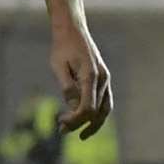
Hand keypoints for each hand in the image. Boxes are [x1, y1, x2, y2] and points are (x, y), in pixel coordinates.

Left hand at [50, 22, 113, 138]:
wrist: (72, 30)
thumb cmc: (62, 47)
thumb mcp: (58, 66)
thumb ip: (67, 87)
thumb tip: (72, 108)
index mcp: (90, 76)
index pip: (87, 108)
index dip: (75, 120)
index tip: (60, 123)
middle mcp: (102, 79)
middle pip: (98, 111)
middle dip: (81, 124)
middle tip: (62, 131)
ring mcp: (105, 79)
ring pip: (105, 108)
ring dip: (93, 123)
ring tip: (81, 133)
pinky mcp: (103, 78)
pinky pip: (104, 101)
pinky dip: (97, 113)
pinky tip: (85, 119)